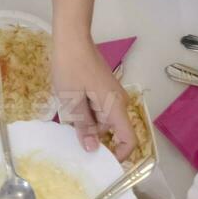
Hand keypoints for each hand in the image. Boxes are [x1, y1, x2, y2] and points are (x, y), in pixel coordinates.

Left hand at [52, 31, 134, 158]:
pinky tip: (72, 101)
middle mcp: (120, 103)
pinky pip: (100, 109)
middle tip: (71, 126)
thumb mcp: (72, 101)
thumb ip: (83, 127)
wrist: (72, 39)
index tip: (100, 159)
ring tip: (68, 107)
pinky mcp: (106, 89)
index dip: (119, 154)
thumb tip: (92, 150)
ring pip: (104, 120)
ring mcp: (114, 95)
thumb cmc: (71, 68)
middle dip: (93, 134)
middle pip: (112, 130)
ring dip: (87, 121)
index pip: (129, 140)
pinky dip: (87, 111)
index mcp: (115, 108)